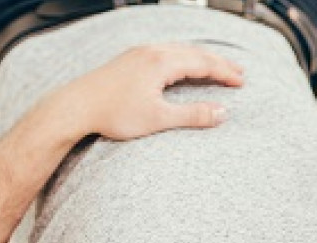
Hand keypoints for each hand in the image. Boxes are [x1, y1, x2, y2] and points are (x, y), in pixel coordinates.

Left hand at [57, 43, 244, 140]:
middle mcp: (151, 52)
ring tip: (217, 68)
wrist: (75, 107)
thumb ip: (193, 115)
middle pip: (194, 53)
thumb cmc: (112, 113)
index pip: (203, 63)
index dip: (224, 72)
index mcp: (161, 62)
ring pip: (179, 50)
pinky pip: (165, 52)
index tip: (241, 81)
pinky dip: (183, 58)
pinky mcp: (130, 60)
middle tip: (238, 72)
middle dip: (218, 63)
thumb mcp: (158, 118)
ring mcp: (139, 53)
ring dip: (201, 59)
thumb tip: (222, 113)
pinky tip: (184, 66)